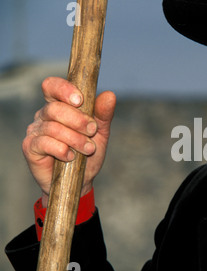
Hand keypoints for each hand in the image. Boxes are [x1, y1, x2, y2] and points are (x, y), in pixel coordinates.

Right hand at [22, 77, 115, 206]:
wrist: (81, 180)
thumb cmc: (89, 154)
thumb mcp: (101, 133)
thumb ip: (103, 114)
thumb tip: (110, 95)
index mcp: (59, 106)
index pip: (52, 86)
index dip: (64, 89)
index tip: (80, 100)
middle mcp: (44, 116)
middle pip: (55, 108)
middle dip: (78, 120)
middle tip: (92, 131)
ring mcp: (35, 131)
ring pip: (53, 127)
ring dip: (75, 139)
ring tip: (88, 149)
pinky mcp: (30, 147)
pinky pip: (45, 143)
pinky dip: (62, 150)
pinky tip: (70, 157)